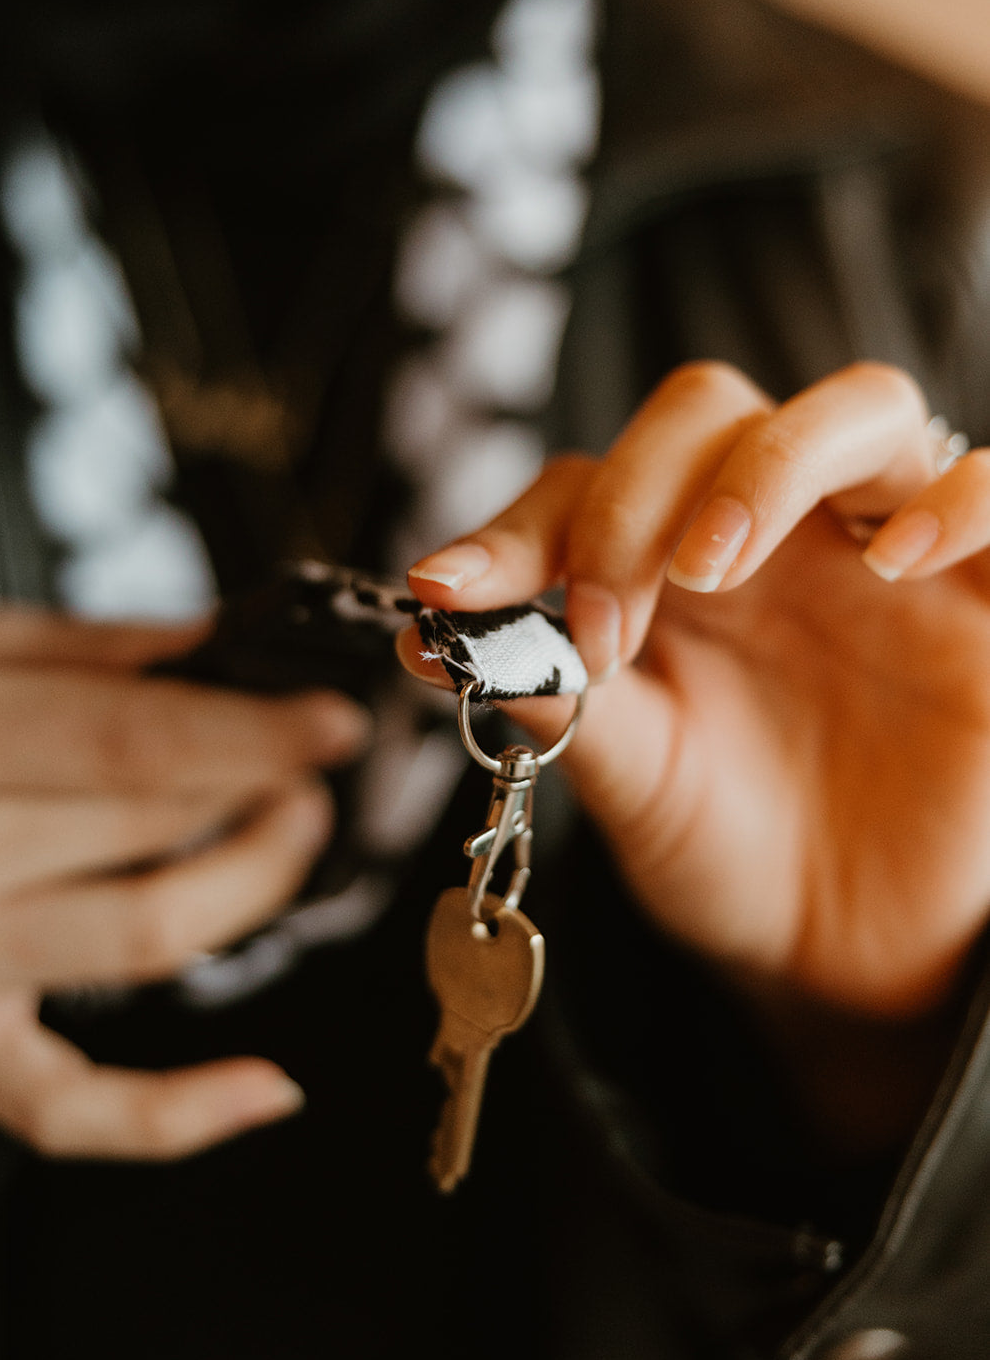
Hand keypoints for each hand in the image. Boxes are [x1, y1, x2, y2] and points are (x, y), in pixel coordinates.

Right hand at [0, 607, 366, 1157]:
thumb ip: (79, 647)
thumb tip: (214, 642)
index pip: (133, 742)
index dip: (252, 731)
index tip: (333, 721)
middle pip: (151, 829)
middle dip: (261, 789)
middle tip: (305, 762)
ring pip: (141, 940)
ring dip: (252, 886)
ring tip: (288, 833)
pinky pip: (67, 1109)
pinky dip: (176, 1114)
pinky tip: (264, 1086)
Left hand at [402, 362, 989, 1030]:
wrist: (843, 950)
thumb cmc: (728, 849)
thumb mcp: (633, 781)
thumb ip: (554, 701)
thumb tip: (425, 639)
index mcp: (667, 567)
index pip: (588, 482)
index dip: (515, 529)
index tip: (448, 593)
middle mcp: (774, 535)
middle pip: (710, 410)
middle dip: (639, 494)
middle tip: (605, 621)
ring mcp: (883, 553)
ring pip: (860, 410)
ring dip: (772, 464)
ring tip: (714, 565)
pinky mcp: (984, 598)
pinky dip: (957, 498)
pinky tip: (898, 559)